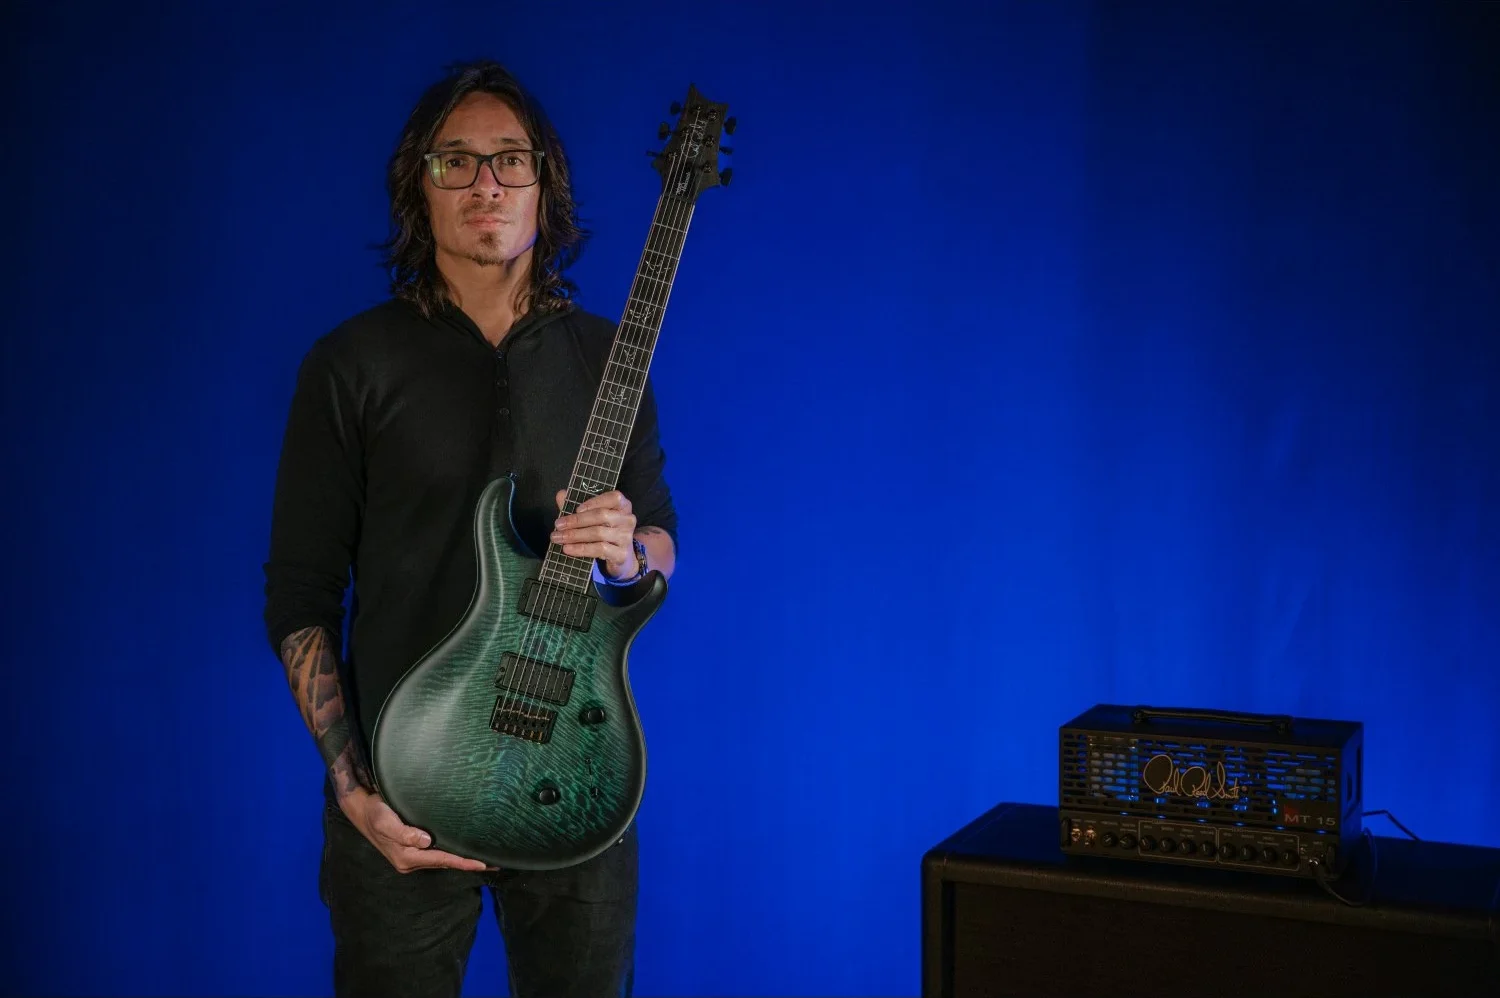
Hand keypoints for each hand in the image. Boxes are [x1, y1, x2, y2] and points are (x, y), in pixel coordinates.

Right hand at [339, 788, 492, 873]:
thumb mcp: (385, 821)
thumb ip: (404, 832)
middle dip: (467, 863)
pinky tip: (461, 850)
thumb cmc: (374, 812)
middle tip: (494, 863)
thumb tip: (426, 841)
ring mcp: (411, 855)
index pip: (441, 860)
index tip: (482, 863)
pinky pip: (436, 853)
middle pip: (445, 863)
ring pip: (442, 859)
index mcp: (406, 857)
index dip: (462, 862)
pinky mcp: (412, 847)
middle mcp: (410, 860)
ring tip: (484, 859)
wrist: (361, 809)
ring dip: (461, 859)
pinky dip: (451, 854)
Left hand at [552, 489, 637, 579]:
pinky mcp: (622, 554)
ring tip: (558, 538)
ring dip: (575, 535)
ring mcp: (626, 537)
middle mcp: (628, 519)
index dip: (594, 502)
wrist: (619, 558)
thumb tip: (561, 494)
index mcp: (623, 506)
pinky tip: (568, 549)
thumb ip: (578, 507)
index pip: (613, 498)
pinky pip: (599, 549)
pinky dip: (581, 549)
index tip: (576, 509)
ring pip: (598, 533)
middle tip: (558, 525)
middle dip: (576, 520)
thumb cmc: (605, 533)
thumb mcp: (593, 518)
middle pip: (602, 515)